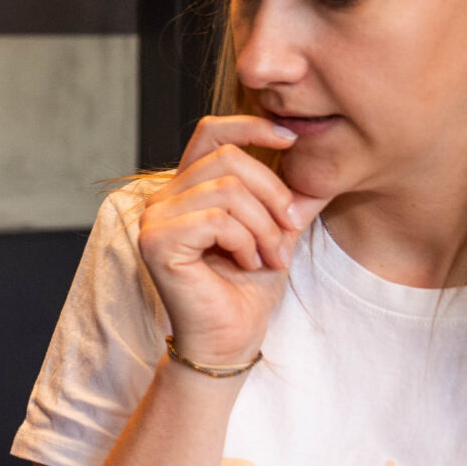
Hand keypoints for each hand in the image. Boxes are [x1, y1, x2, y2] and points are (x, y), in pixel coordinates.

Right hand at [139, 114, 326, 371]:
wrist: (232, 340)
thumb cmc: (249, 289)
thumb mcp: (276, 229)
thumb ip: (284, 194)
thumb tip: (311, 155)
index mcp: (187, 188)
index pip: (211, 132)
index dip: (251, 125)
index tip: (292, 138)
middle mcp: (163, 197)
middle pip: (227, 157)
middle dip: (271, 194)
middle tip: (287, 233)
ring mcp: (155, 219)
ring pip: (226, 190)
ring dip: (263, 226)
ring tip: (270, 257)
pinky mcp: (157, 242)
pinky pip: (217, 219)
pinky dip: (244, 242)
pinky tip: (248, 264)